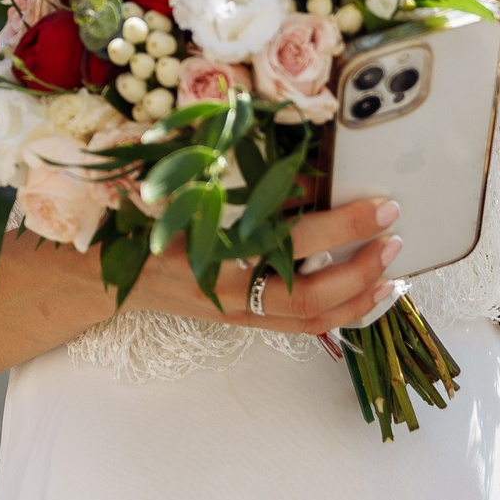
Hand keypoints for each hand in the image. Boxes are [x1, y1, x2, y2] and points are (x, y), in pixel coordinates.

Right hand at [125, 197, 405, 336]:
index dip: (342, 226)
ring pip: (308, 320)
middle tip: (395, 234)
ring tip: (393, 273)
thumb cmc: (142, 218)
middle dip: (359, 268)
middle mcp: (224, 288)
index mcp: (210, 249)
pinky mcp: (241, 319)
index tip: (381, 205)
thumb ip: (242, 180)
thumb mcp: (184, 186)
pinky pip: (300, 326)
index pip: (291, 243)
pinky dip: (340, 312)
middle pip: (307, 294)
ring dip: (358, 298)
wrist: (104, 271)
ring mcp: (234, 310)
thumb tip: (311, 173)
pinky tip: (367, 294)